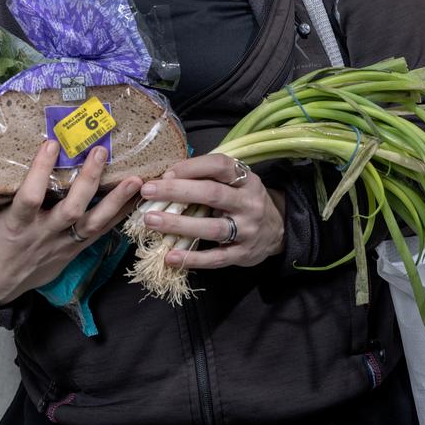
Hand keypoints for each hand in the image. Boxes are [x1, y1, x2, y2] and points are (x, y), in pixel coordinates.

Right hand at [0, 140, 141, 304]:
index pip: (30, 197)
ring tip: (135, 180)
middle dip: (88, 181)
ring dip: (116, 201)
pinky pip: (100, 234)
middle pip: (71, 210)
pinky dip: (118, 216)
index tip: (52, 143)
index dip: (41, 171)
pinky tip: (135, 200)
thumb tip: (9, 148)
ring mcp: (62, 244)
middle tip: (100, 152)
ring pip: (93, 224)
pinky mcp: (74, 251)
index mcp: (16, 224)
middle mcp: (43, 234)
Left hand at [139, 153, 285, 269]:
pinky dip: (193, 258)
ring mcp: (247, 230)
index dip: (191, 167)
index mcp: (246, 180)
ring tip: (150, 220)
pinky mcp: (243, 254)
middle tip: (148, 191)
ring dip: (178, 224)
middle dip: (176, 191)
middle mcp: (249, 203)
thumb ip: (208, 177)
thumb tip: (166, 175)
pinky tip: (170, 256)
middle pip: (212, 194)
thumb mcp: (236, 183)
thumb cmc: (243, 201)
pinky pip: (216, 258)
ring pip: (211, 227)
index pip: (220, 165)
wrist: (277, 230)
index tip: (166, 172)